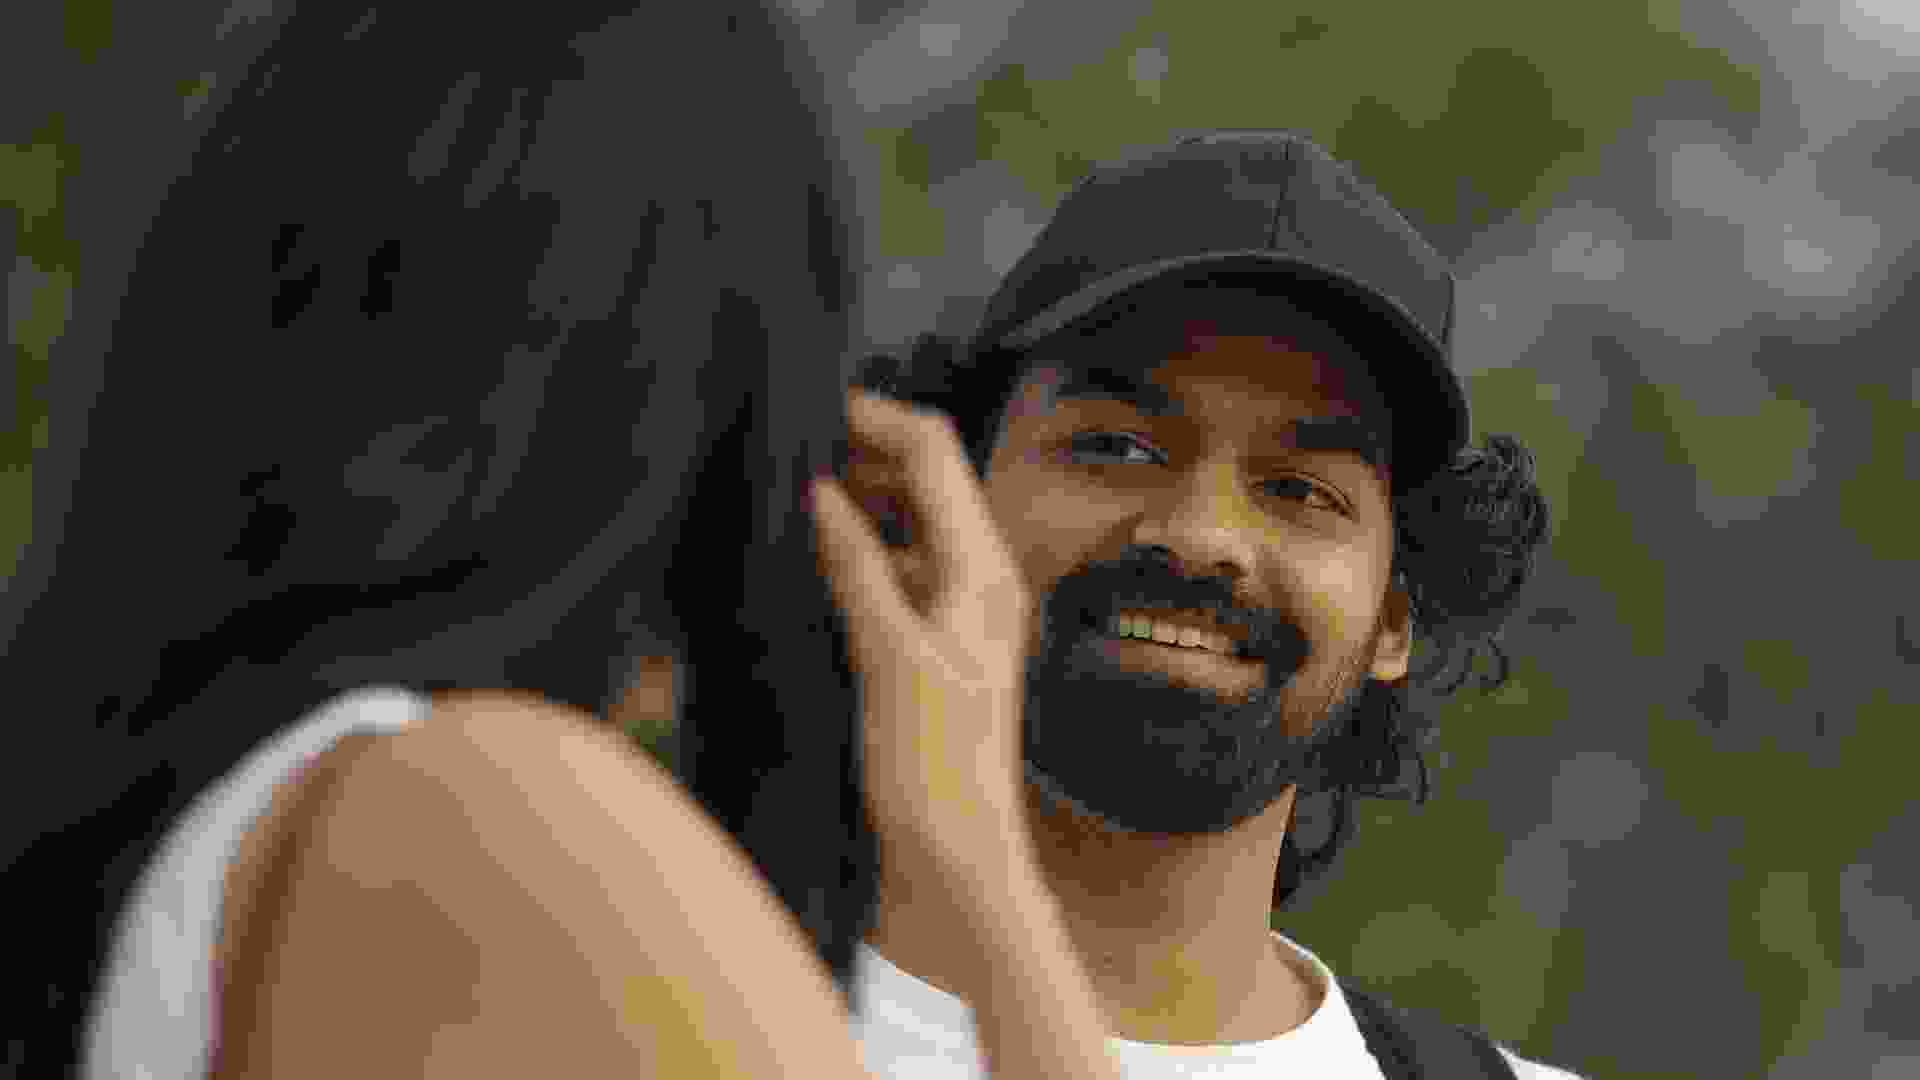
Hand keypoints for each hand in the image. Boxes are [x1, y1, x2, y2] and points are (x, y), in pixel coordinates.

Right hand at [811, 390, 1034, 873]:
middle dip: (856, 457)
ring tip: (779, 502)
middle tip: (780, 452)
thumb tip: (822, 491)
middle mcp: (976, 580)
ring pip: (898, 529)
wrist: (955, 867)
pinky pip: (887, 578)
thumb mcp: (890, 657)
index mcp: (984, 569)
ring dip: (848, 509)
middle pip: (919, 483)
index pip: (934, 452)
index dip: (876, 418)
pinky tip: (799, 568)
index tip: (807, 407)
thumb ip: (857, 567)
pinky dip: (848, 560)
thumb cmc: (935, 770)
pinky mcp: (924, 650)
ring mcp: (951, 615)